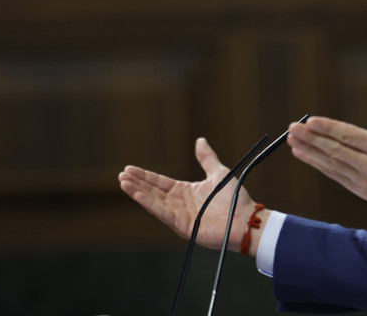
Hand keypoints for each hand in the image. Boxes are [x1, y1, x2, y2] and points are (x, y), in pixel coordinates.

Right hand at [118, 138, 265, 255]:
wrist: (244, 218)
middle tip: (121, 175)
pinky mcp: (182, 225)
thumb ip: (207, 158)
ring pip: (154, 201)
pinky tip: (138, 195)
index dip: (145, 176)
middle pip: (153, 191)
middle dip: (137, 183)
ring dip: (138, 192)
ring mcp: (180, 215)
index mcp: (186, 191)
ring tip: (123, 183)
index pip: (160, 182)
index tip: (130, 169)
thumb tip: (199, 140)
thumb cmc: (234, 199)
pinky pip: (163, 212)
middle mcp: (180, 203)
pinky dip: (149, 204)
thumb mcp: (218, 172)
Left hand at [287, 86, 366, 203]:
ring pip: (330, 163)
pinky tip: (302, 153)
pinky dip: (315, 163)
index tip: (310, 121)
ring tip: (292, 140)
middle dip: (312, 138)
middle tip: (294, 128)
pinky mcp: (357, 188)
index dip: (329, 128)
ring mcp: (362, 178)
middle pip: (336, 150)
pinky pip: (332, 173)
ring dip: (309, 151)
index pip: (349, 136)